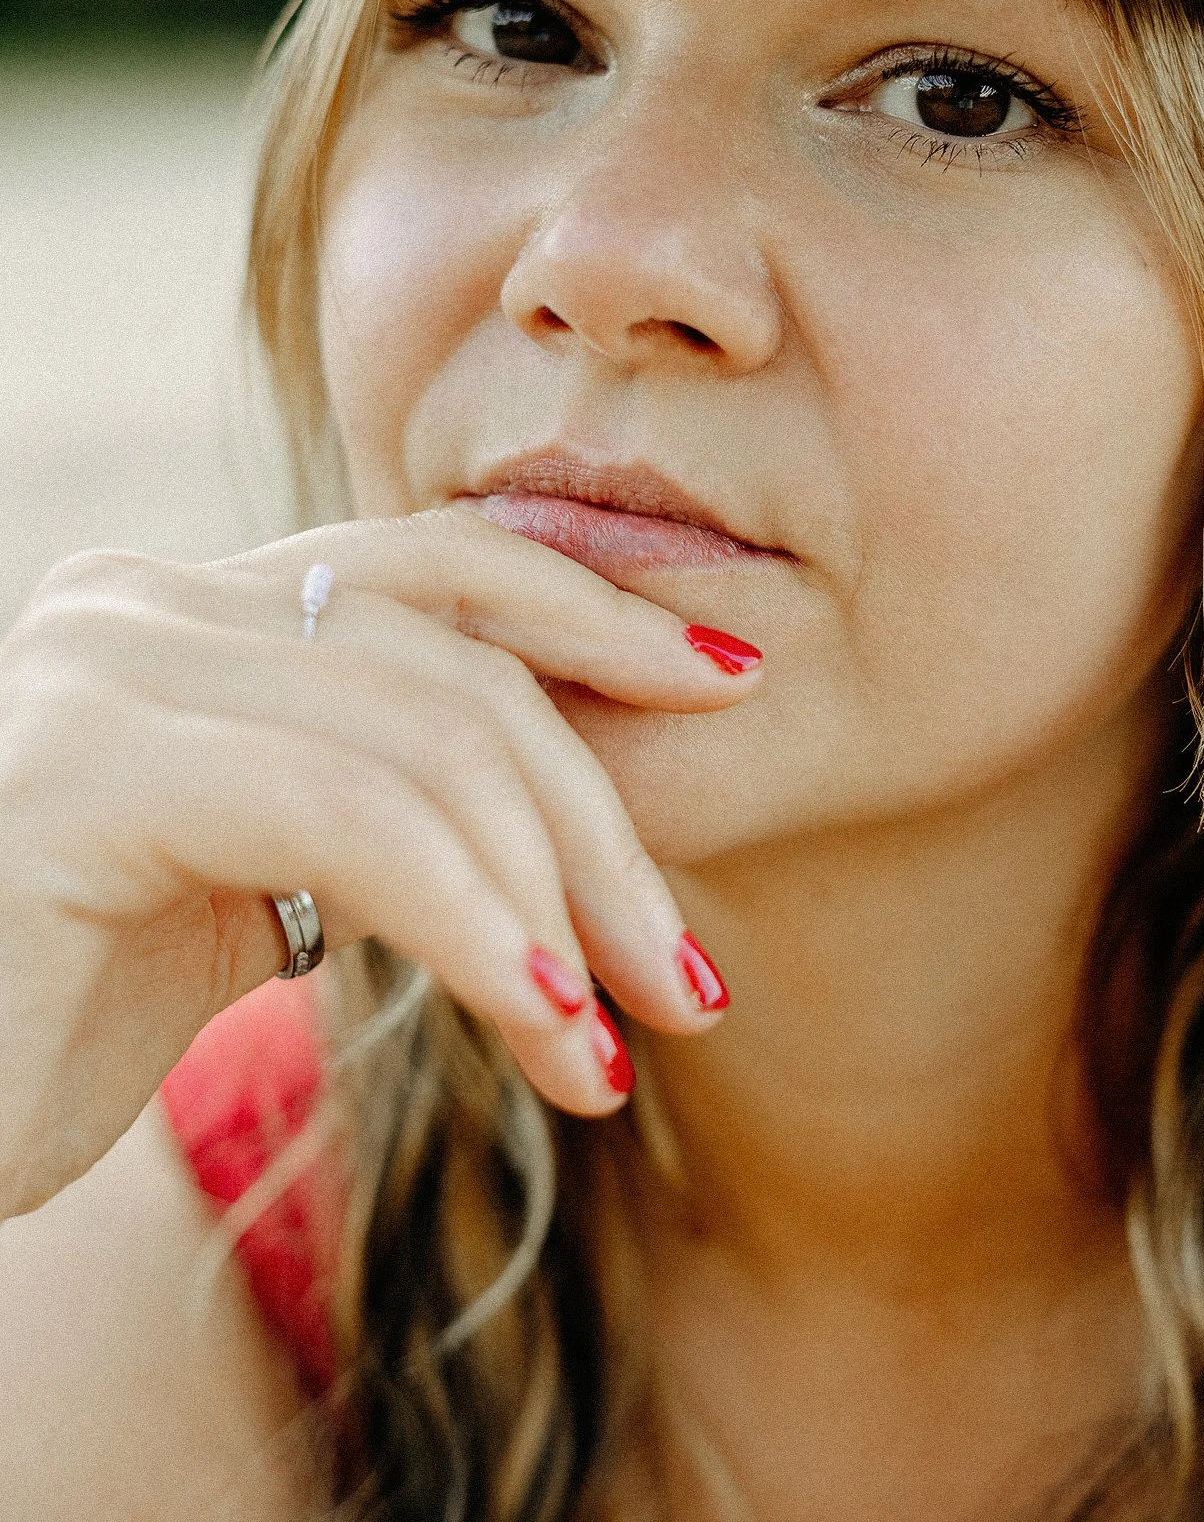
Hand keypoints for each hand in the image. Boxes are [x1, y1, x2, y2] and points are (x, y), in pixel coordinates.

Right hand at [0, 507, 760, 1218]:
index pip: (437, 569)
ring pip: (426, 739)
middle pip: (457, 664)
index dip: (597, 610)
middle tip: (689, 980)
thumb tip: (547, 831)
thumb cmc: (46, 1025)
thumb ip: (360, 812)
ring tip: (616, 1039)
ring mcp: (103, 671)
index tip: (730, 682)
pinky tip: (540, 1016)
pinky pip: (349, 817)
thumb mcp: (237, 890)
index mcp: (185, 615)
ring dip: (555, 898)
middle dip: (602, 820)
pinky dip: (472, 919)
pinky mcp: (84, 770)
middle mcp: (138, 606)